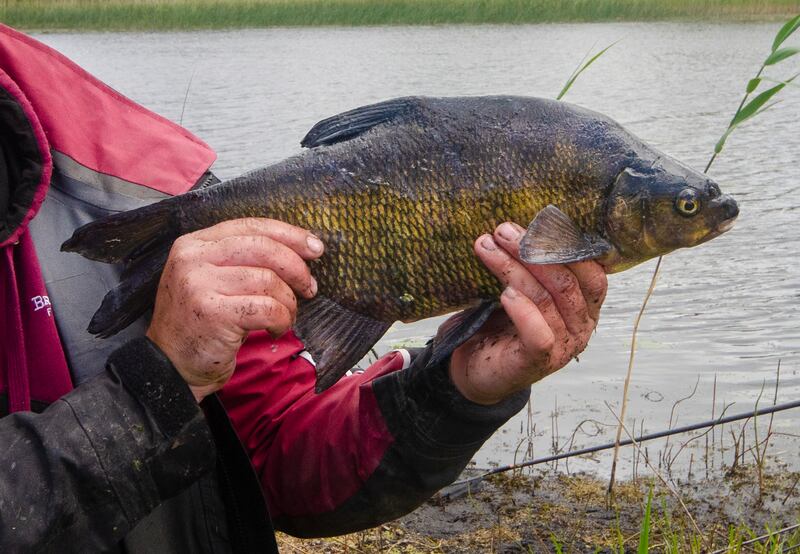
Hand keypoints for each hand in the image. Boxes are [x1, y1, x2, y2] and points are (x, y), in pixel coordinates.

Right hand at [146, 218, 323, 402]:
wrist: (171, 368)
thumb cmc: (201, 324)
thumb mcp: (212, 280)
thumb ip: (242, 260)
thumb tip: (300, 250)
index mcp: (194, 243)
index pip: (251, 226)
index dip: (289, 234)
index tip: (315, 247)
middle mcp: (193, 258)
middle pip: (263, 247)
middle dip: (296, 267)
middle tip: (309, 287)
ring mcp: (199, 285)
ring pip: (268, 280)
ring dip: (288, 301)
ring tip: (286, 316)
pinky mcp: (212, 313)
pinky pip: (267, 308)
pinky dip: (281, 319)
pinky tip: (276, 329)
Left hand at [449, 222, 606, 404]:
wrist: (473, 367)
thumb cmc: (498, 322)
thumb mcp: (518, 286)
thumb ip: (531, 264)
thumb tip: (518, 223)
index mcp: (584, 304)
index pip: (591, 271)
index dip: (566, 244)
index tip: (536, 221)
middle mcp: (581, 326)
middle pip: (566, 281)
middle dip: (532, 250)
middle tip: (502, 231)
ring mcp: (563, 346)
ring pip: (546, 299)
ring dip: (513, 269)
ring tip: (486, 247)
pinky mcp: (538, 361)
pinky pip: (539, 332)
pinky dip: (522, 309)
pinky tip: (504, 293)